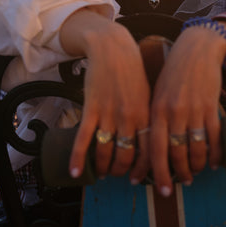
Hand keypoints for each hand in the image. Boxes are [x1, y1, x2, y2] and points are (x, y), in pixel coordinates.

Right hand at [60, 9, 150, 180]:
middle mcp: (129, 118)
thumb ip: (147, 117)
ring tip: (100, 172)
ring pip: (105, 152)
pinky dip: (78, 158)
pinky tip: (74, 172)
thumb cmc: (132, 69)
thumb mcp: (147, 93)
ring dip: (102, 167)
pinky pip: (84, 139)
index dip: (144, 171)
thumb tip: (151, 140)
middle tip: (117, 175)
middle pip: (126, 156)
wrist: (112, 47)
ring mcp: (109, 114)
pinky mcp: (91, 108)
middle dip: (121, 171)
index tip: (138, 179)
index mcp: (146, 115)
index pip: (149, 153)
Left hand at [150, 26, 225, 194]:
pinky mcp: (211, 106)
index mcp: (156, 110)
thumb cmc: (174, 73)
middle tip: (183, 183)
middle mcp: (173, 112)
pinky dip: (216, 154)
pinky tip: (215, 162)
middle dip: (179, 174)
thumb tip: (154, 148)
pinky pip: (214, 138)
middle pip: (176, 154)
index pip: (154, 149)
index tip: (157, 188)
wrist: (196, 48)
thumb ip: (156, 117)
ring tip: (198, 171)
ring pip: (196, 149)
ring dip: (198, 166)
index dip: (156, 172)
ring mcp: (193, 110)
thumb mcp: (157, 92)